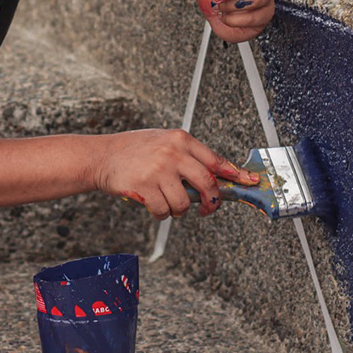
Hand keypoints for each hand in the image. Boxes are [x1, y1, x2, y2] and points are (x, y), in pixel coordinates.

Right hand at [93, 129, 259, 219]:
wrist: (102, 156)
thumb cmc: (136, 151)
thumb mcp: (165, 143)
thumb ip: (188, 156)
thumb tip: (217, 178)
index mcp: (180, 139)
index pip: (215, 159)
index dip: (235, 174)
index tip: (249, 182)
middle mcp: (172, 153)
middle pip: (207, 184)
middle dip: (212, 201)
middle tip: (207, 208)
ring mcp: (158, 170)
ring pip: (185, 203)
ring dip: (179, 209)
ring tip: (166, 200)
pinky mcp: (144, 187)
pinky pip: (164, 212)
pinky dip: (161, 214)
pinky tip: (152, 204)